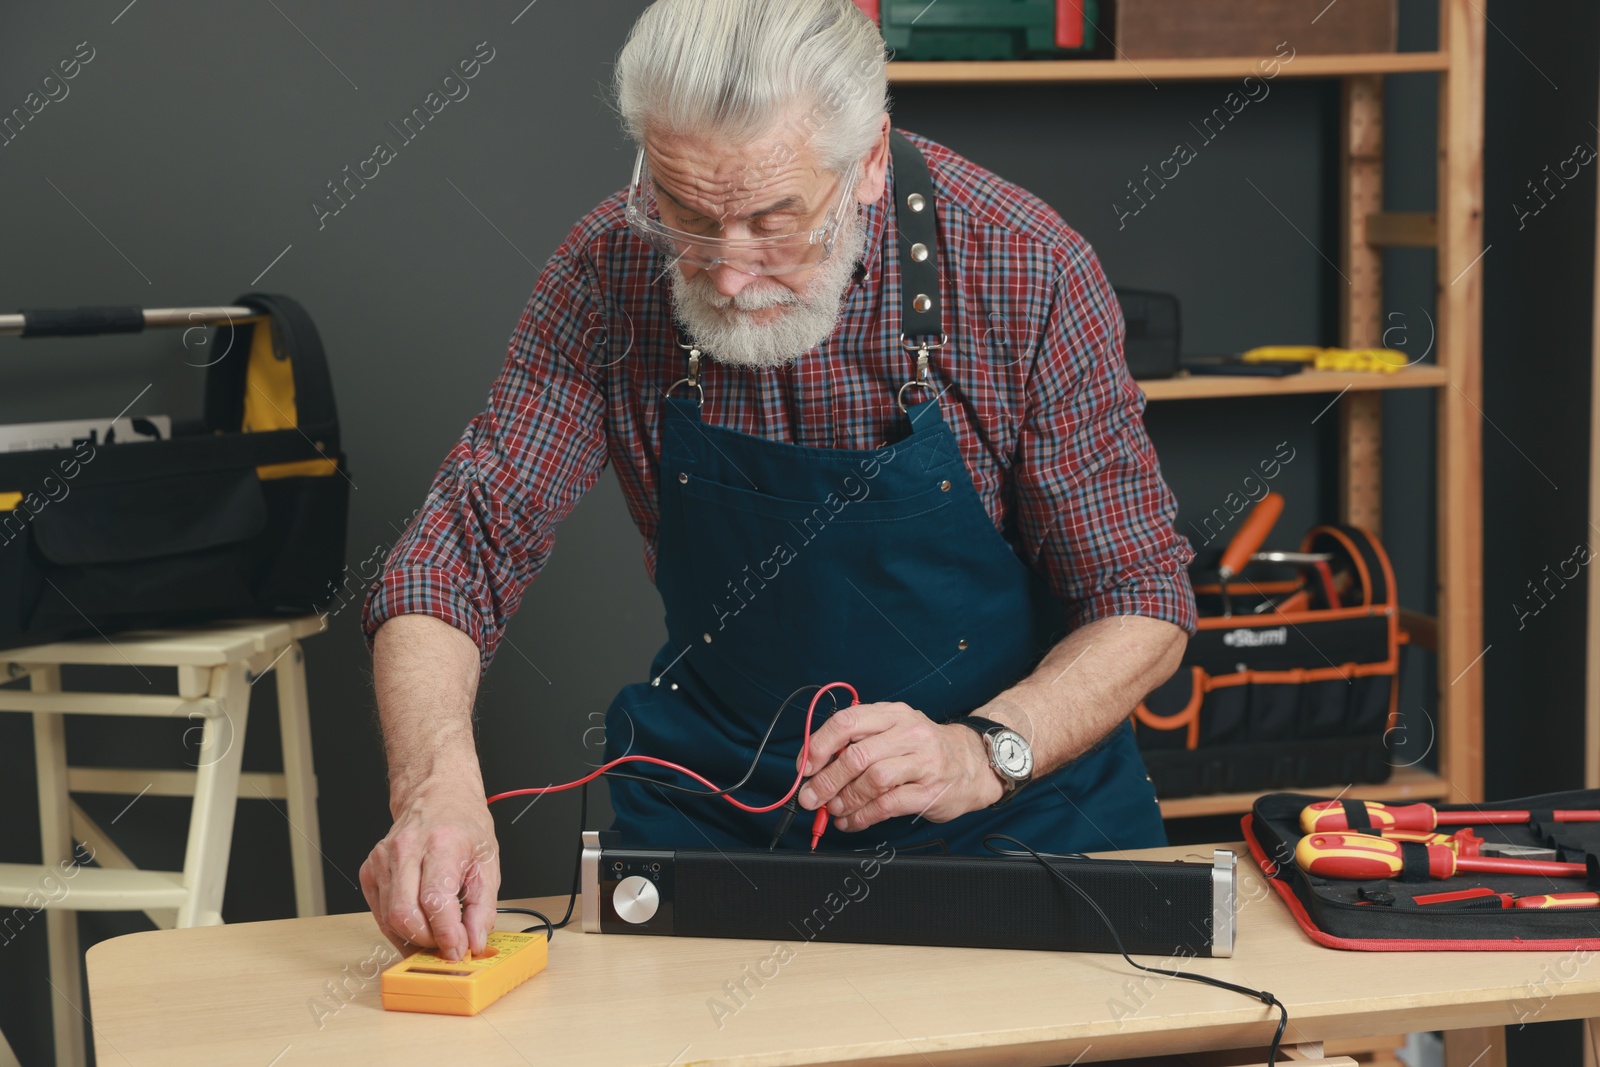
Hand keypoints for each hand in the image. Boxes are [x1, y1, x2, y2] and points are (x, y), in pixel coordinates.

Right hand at [359, 783, 500, 960]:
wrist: (437, 797)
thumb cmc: (463, 826)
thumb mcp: (488, 862)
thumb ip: (483, 907)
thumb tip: (475, 942)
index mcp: (441, 843)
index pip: (434, 899)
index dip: (446, 933)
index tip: (459, 949)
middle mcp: (406, 849)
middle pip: (405, 915)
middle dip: (428, 941)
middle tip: (448, 944)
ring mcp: (383, 860)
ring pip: (389, 919)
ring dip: (414, 938)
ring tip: (437, 933)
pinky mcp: (369, 871)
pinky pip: (380, 914)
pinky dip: (400, 929)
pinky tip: (419, 924)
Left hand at [795, 701, 1002, 832]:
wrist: (974, 763)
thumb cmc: (924, 748)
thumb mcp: (894, 730)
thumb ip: (860, 741)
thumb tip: (817, 766)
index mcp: (893, 714)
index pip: (847, 722)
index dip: (819, 745)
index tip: (806, 766)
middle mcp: (908, 733)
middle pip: (856, 756)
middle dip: (826, 781)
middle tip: (811, 797)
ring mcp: (922, 762)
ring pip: (871, 781)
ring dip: (844, 800)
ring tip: (833, 810)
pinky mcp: (930, 791)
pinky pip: (887, 805)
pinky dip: (863, 816)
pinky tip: (852, 821)